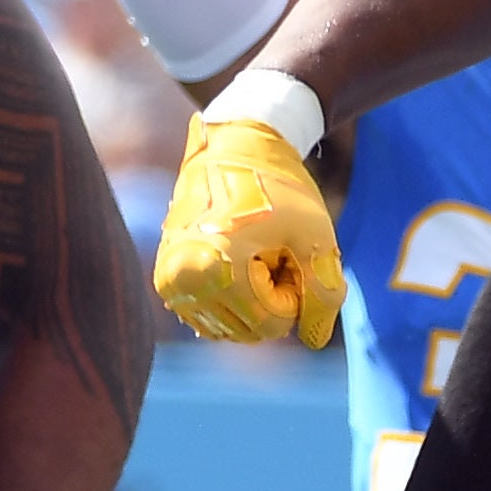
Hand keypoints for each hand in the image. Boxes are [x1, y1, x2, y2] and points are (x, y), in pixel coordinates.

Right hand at [158, 115, 341, 345]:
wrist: (234, 147)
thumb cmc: (280, 189)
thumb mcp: (314, 238)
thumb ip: (323, 294)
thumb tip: (314, 342)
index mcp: (215, 269)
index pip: (272, 324)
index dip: (293, 292)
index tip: (287, 251)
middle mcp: (182, 283)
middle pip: (251, 331)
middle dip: (273, 298)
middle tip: (272, 249)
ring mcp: (170, 286)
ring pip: (233, 329)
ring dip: (254, 299)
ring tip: (252, 251)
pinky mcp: (166, 284)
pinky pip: (213, 320)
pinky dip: (233, 299)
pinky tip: (235, 260)